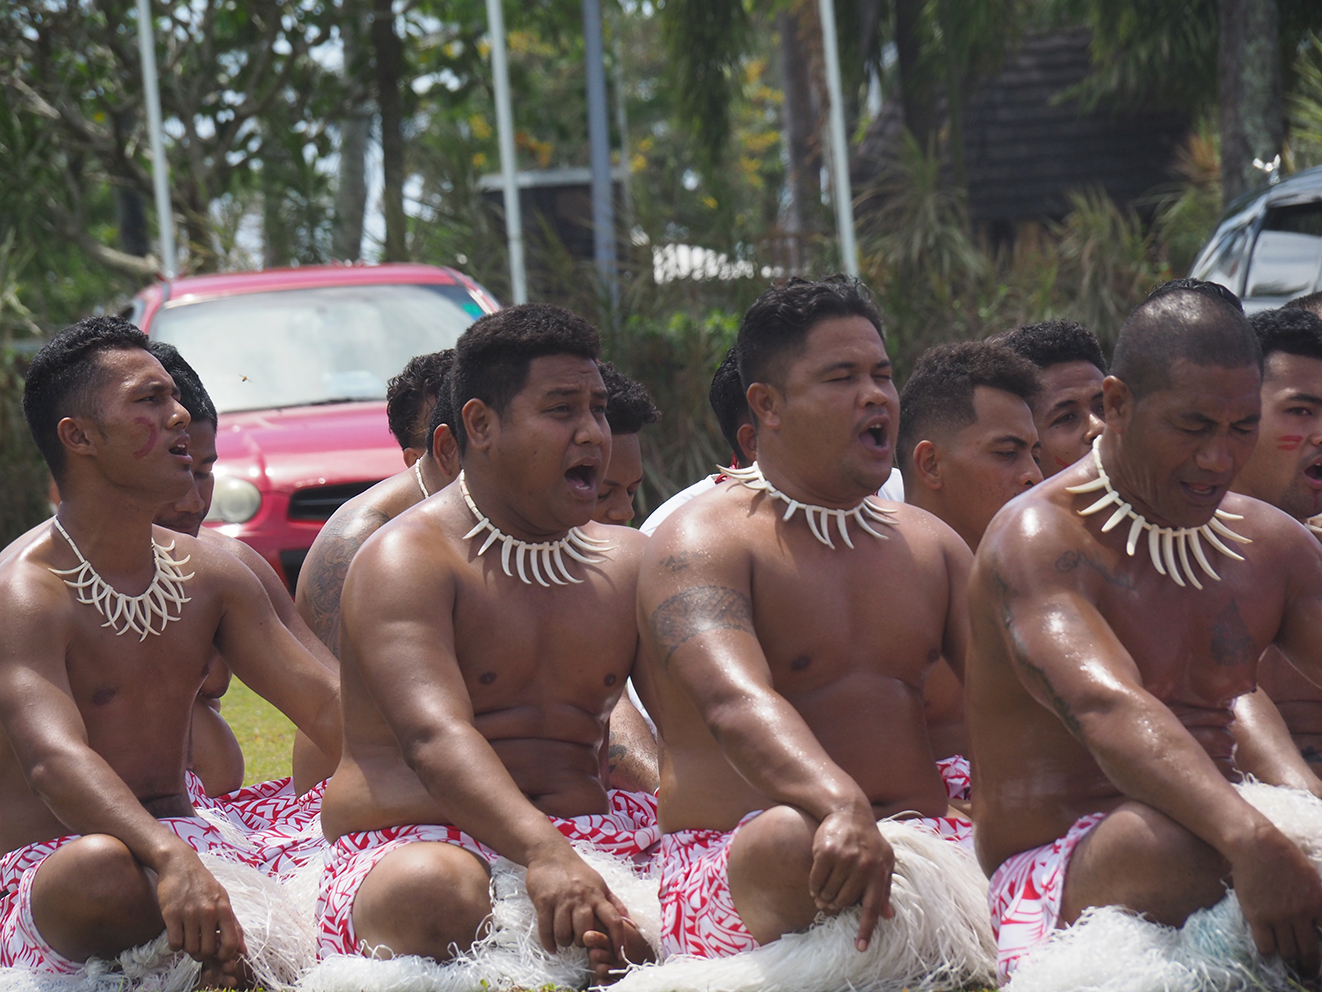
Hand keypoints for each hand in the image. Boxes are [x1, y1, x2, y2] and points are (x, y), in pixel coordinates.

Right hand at [154, 845, 245, 967]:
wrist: (180, 865)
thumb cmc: (203, 885)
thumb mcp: (223, 900)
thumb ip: (233, 925)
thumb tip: (243, 950)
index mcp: (224, 908)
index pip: (231, 942)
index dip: (226, 956)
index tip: (219, 956)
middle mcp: (209, 912)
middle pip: (208, 950)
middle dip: (203, 953)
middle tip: (199, 945)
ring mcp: (190, 913)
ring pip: (191, 948)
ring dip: (189, 948)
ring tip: (189, 937)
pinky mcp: (171, 914)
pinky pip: (175, 943)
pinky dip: (175, 945)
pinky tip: (178, 935)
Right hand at [524, 846, 630, 958]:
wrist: (549, 853)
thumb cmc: (576, 872)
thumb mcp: (599, 884)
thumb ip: (615, 904)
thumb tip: (631, 924)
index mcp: (597, 895)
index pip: (614, 920)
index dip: (618, 939)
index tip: (619, 954)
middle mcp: (581, 898)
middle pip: (586, 933)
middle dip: (584, 943)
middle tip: (580, 940)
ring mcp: (561, 900)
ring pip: (565, 935)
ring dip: (565, 942)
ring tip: (565, 938)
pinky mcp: (543, 902)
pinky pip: (546, 930)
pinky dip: (549, 943)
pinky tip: (552, 947)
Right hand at [808, 803, 894, 950]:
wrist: (848, 812)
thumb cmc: (869, 841)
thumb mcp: (884, 861)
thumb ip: (884, 888)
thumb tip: (889, 916)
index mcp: (880, 872)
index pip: (872, 907)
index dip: (866, 929)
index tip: (860, 948)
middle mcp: (864, 866)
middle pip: (845, 901)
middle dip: (836, 906)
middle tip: (830, 905)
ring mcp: (845, 858)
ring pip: (830, 892)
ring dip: (823, 898)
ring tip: (822, 896)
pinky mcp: (827, 851)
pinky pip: (816, 880)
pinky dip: (814, 887)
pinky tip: (815, 886)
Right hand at [1231, 827, 1321, 976]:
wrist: (1256, 846)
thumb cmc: (1284, 856)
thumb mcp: (1311, 878)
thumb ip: (1317, 900)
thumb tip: (1317, 919)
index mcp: (1317, 903)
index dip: (1321, 950)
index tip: (1317, 957)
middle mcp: (1300, 914)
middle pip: (1308, 951)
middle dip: (1308, 964)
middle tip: (1306, 967)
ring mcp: (1278, 917)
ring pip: (1287, 951)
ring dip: (1287, 954)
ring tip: (1284, 951)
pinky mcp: (1257, 917)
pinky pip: (1265, 946)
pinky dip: (1268, 950)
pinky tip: (1267, 945)